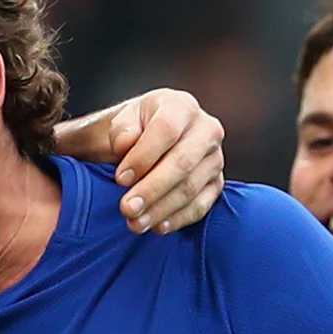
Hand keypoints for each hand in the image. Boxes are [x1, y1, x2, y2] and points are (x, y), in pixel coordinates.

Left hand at [52, 89, 227, 232]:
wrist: (143, 143)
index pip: (166, 130)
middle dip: (152, 189)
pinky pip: (202, 204)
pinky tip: (157, 227)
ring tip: (135, 223)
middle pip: (183, 161)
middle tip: (126, 208)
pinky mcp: (215, 183)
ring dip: (161, 209)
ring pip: (192, 186)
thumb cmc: (128, 133)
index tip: (120, 179)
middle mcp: (205, 128)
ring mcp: (214, 157)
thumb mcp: (117, 124)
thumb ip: (119, 131)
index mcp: (179, 106)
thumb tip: (126, 144)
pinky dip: (179, 218)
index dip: (143, 156)